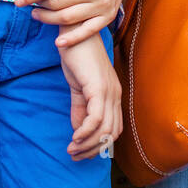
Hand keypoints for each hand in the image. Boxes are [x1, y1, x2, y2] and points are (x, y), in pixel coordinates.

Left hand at [15, 0, 136, 45]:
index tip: (18, 0)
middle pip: (58, 3)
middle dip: (39, 6)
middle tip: (29, 6)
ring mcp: (102, 4)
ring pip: (68, 18)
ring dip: (48, 20)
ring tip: (36, 15)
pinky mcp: (107, 16)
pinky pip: (88, 31)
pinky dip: (72, 39)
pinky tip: (58, 42)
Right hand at [58, 31, 121, 159]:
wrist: (74, 32)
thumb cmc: (76, 56)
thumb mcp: (78, 88)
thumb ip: (80, 109)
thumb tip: (79, 132)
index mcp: (113, 94)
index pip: (114, 129)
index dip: (99, 145)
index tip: (81, 153)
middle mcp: (115, 94)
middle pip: (112, 133)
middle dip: (93, 150)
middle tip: (74, 155)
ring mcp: (109, 91)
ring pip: (105, 129)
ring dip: (88, 144)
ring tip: (72, 149)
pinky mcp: (98, 87)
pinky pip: (96, 118)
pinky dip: (86, 132)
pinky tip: (74, 137)